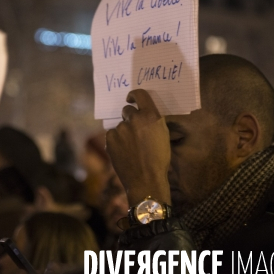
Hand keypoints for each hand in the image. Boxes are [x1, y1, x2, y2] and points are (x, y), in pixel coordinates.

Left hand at [105, 89, 170, 206]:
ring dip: (124, 132)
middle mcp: (134, 119)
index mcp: (150, 116)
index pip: (139, 94)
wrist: (146, 180)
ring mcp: (120, 129)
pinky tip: (124, 152)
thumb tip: (143, 114)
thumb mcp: (163, 136)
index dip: (134, 95)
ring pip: (120, 125)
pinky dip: (116, 141)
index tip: (130, 98)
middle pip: (127, 110)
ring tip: (131, 148)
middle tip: (135, 131)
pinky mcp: (110, 139)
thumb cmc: (159, 159)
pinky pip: (112, 135)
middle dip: (130, 117)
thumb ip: (152, 121)